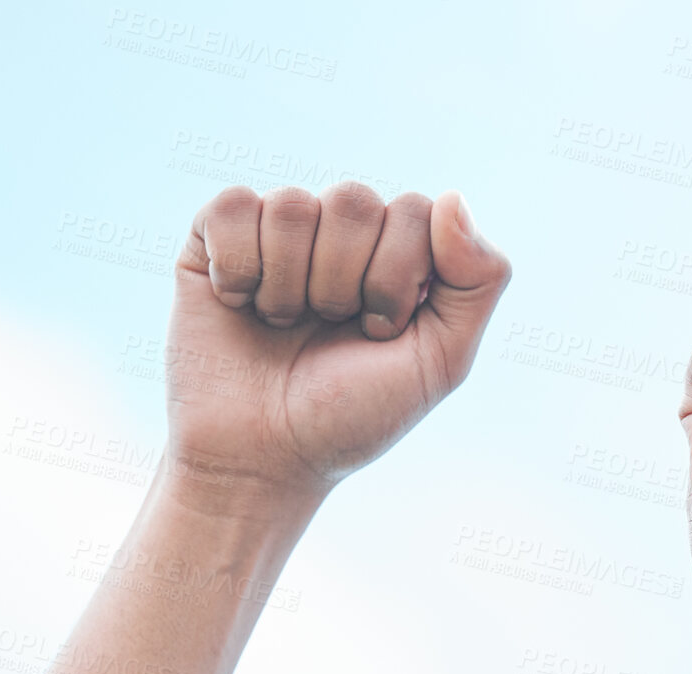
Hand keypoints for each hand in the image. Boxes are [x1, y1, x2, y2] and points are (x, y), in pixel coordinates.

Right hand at [164, 182, 510, 504]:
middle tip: (328, 330)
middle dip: (343, 285)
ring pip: (292, 205)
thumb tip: (452, 197)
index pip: (414, 210)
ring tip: (283, 324)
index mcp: (397, 249)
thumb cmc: (352, 414)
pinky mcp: (214, 236)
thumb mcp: (441, 361)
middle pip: (353, 201)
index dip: (396, 278)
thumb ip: (478, 280)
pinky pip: (234, 207)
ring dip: (290, 286)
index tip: (380, 332)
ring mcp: (276, 228)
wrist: (261, 459)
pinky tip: (240, 305)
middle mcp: (340, 230)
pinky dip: (240, 270)